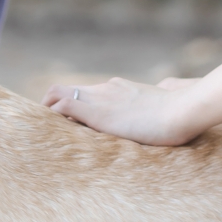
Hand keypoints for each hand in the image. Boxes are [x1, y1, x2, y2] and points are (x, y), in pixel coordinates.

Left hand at [42, 77, 203, 145]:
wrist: (182, 110)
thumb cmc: (180, 114)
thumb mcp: (161, 109)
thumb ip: (152, 109)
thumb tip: (163, 111)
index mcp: (120, 88)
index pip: (86, 92)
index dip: (71, 104)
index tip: (64, 121)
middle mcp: (106, 89)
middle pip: (65, 88)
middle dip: (50, 106)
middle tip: (45, 128)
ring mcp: (101, 98)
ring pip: (58, 93)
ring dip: (46, 110)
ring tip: (39, 132)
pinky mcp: (98, 112)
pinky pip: (63, 106)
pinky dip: (50, 115)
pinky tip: (47, 132)